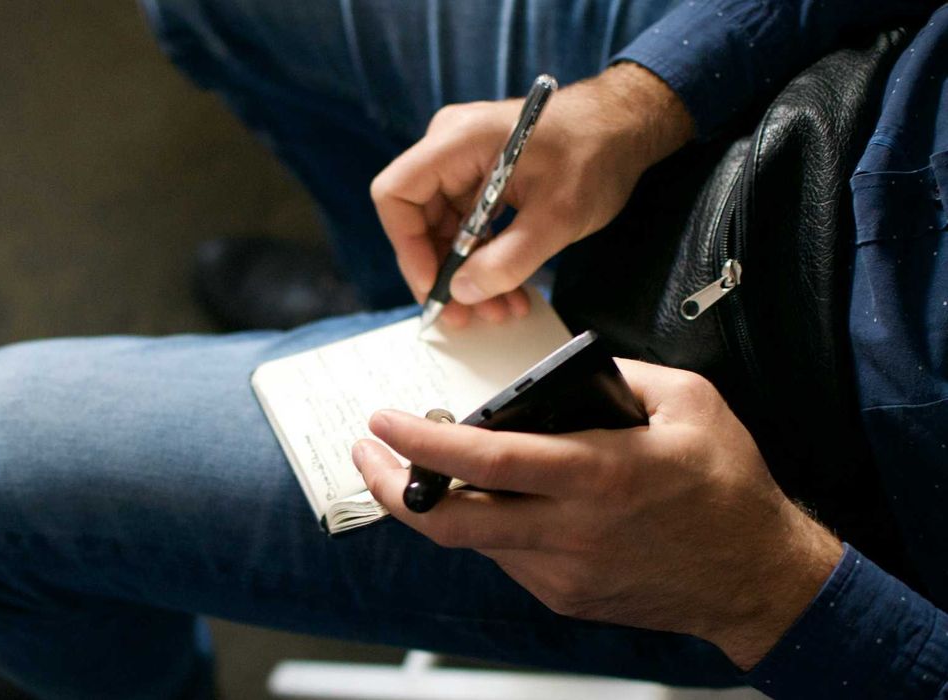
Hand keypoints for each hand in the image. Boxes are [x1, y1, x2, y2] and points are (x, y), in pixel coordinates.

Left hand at [352, 360, 842, 669]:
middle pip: (451, 521)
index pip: (485, 461)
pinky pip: (504, 556)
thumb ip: (623, 376)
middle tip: (366, 454)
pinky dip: (487, 524)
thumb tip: (565, 374)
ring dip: (440, 503)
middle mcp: (571, 531)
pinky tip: (494, 498)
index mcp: (598, 475)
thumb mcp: (692, 403)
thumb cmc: (728, 486)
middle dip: (391, 488)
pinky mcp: (564, 595)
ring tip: (426, 468)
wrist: (758, 578)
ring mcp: (563, 572)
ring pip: (473, 540)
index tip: (382, 421)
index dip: (422, 442)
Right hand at [370, 63, 692, 326]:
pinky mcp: (483, 179)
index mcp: (456, 142)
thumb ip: (507, 260)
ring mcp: (465, 164)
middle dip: (443, 273)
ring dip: (467, 275)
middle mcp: (450, 149)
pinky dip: (485, 260)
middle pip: (418, 219)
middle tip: (466, 316)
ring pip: (445, 230)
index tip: (435, 285)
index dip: (407, 245)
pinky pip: (469, 226)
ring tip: (498, 311)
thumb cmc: (596, 154)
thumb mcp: (556, 216)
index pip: (396, 194)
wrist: (629, 127)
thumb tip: (463, 294)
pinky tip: (509, 291)